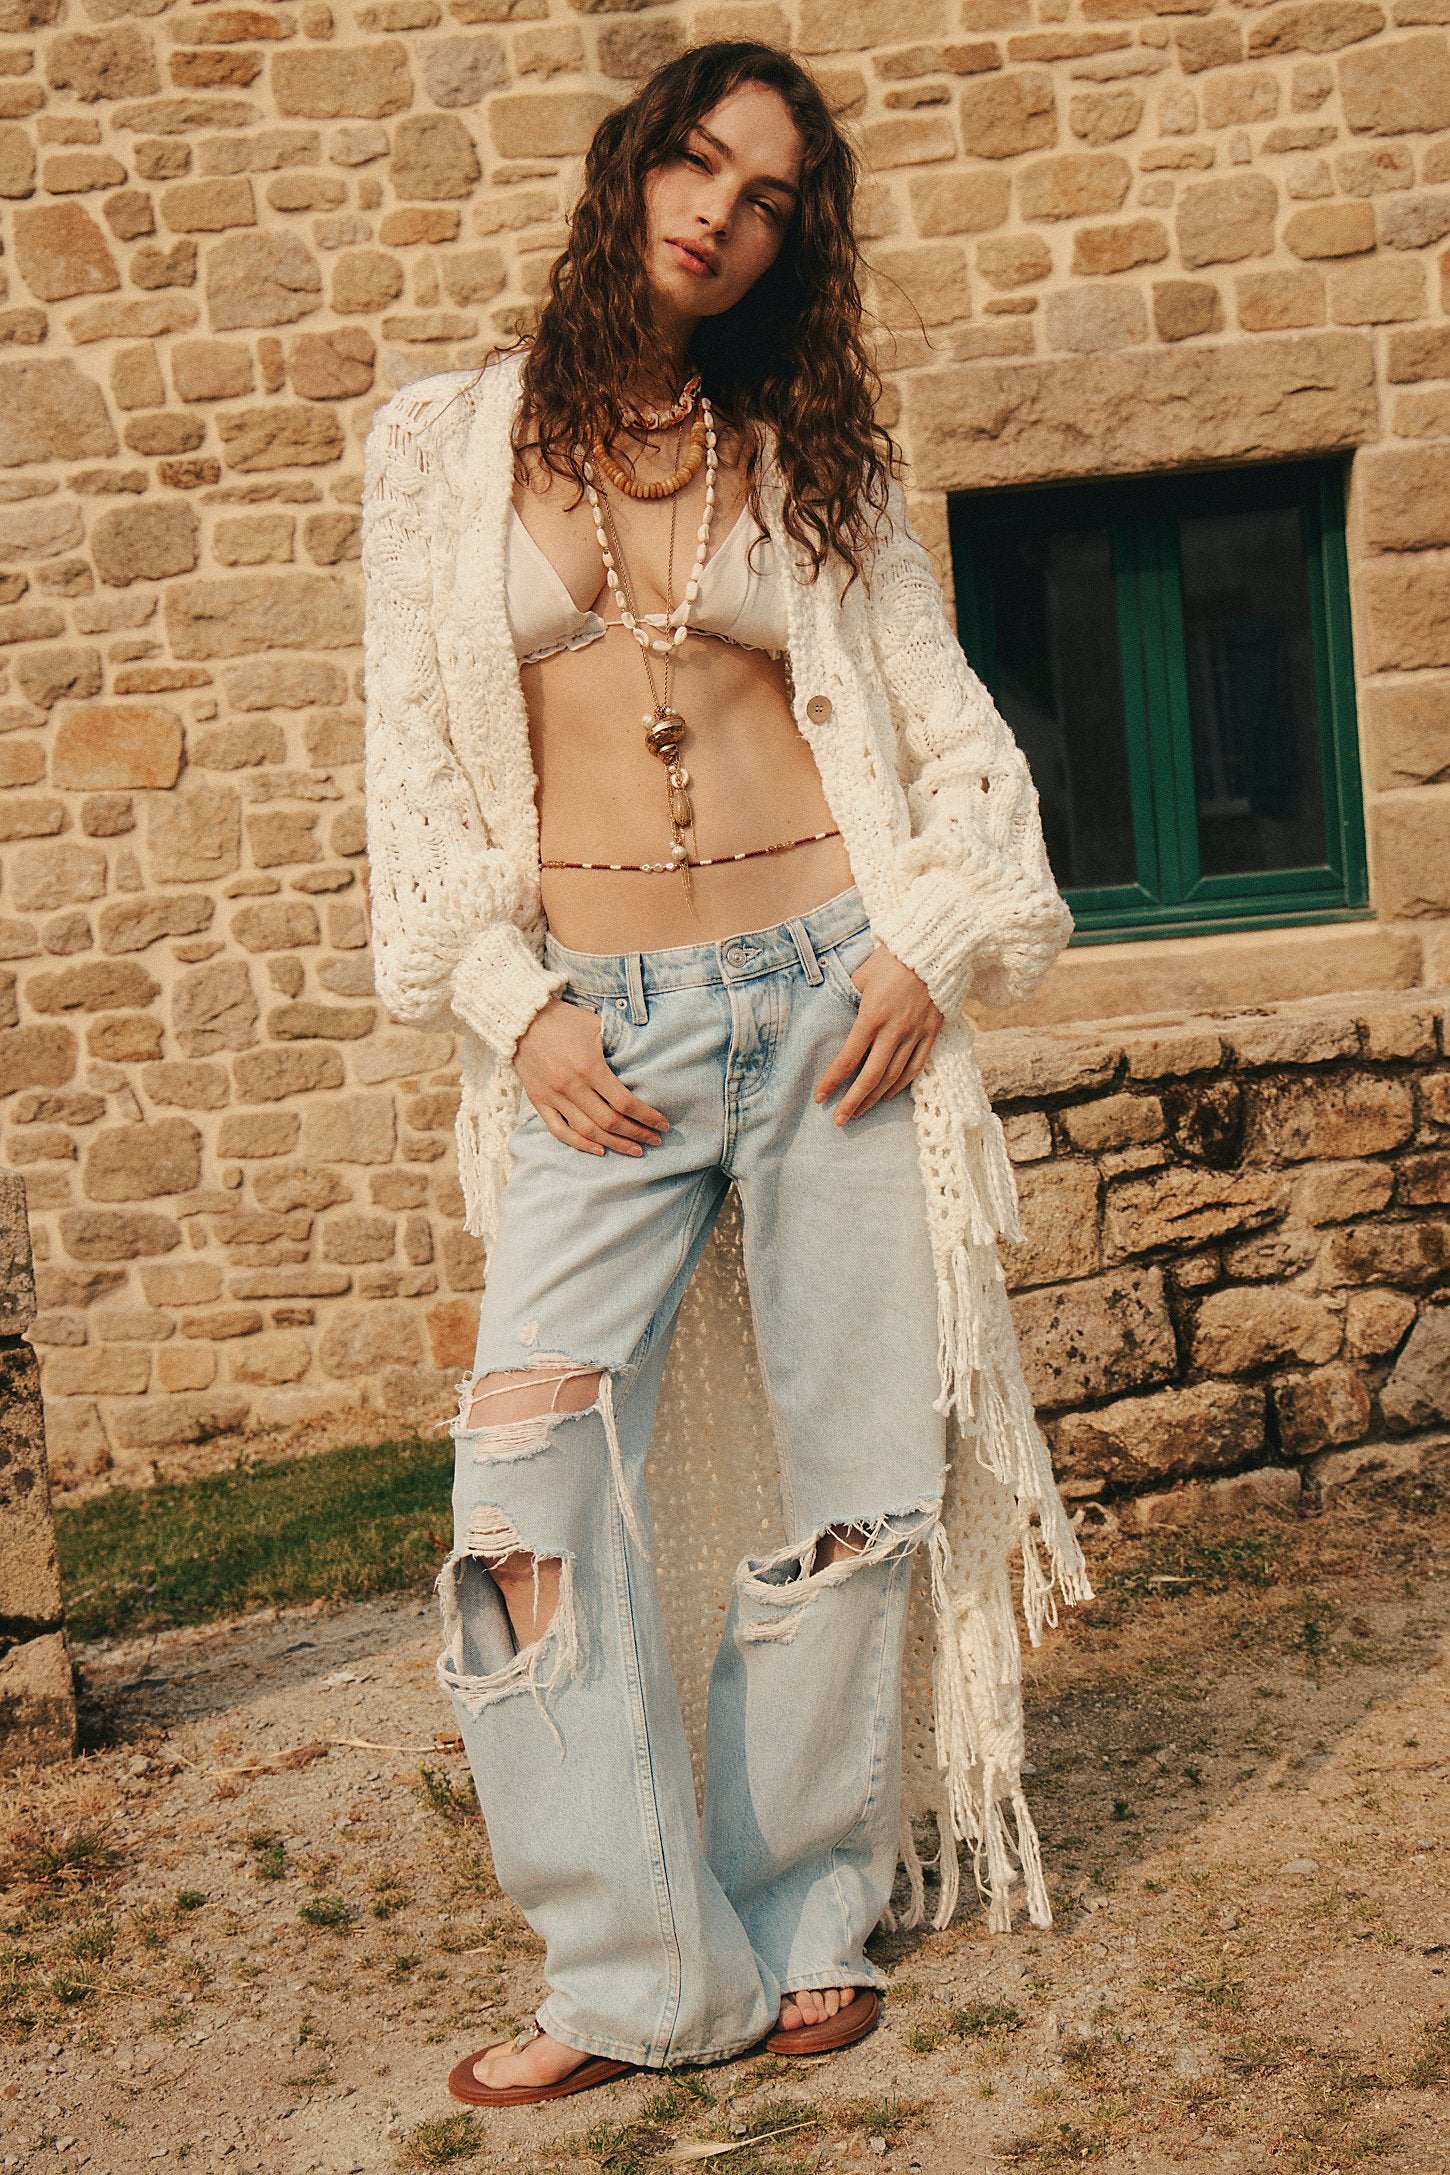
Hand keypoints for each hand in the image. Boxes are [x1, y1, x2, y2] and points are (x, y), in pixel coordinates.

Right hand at [514, 997, 667, 1156]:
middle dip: (637, 1134)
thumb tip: (646, 1060)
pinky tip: (599, 1150)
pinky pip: (559, 1131)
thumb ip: (619, 1044)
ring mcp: (553, 1097)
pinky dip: (580, 1144)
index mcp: (590, 1067)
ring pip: (587, 1131)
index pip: (624, 1102)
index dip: (647, 1117)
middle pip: (609, 1122)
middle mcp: (572, 1086)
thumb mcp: (597, 1026)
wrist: (522, 1020)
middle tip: (654, 1141)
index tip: (662, 1124)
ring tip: (634, 1150)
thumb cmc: (565, 1020)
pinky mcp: (539, 1101)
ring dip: (614, 1143)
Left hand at [814, 945, 942, 1122]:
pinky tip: (888, 1094)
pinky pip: (915, 1067)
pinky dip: (900, 1085)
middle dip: (853, 1101)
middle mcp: (894, 1031)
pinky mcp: (931, 1033)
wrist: (933, 950)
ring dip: (875, 1098)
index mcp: (872, 1016)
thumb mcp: (861, 975)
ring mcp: (915, 1034)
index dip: (833, 1081)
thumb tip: (837, 1012)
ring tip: (860, 1111)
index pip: (848, 1058)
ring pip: (893, 1077)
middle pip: (871, 1077)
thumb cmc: (891, 959)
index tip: (819, 1097)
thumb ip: (849, 997)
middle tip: (839, 1120)